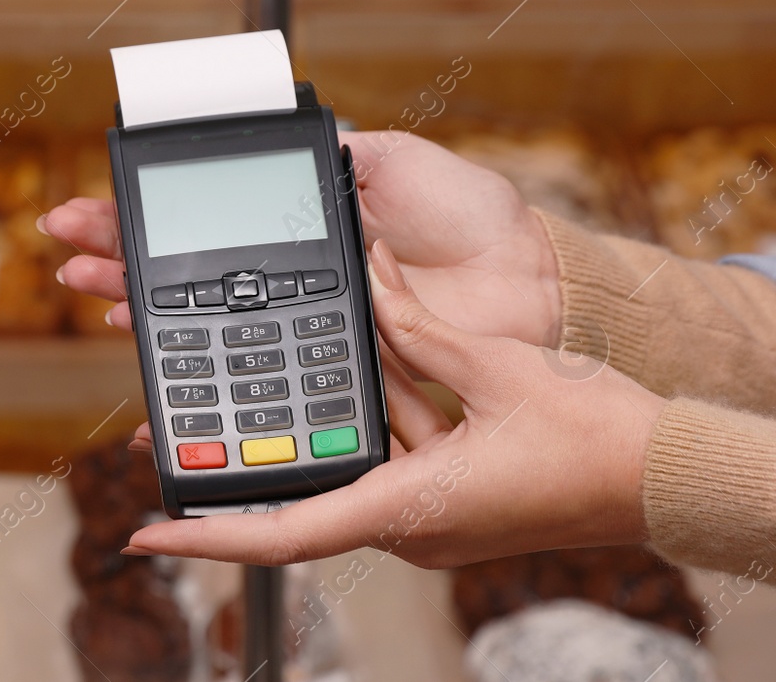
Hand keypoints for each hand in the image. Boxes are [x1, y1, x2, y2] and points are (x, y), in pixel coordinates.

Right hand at [38, 131, 560, 347]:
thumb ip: (337, 152)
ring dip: (136, 307)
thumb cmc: (469, 218)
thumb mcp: (393, 159)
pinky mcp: (323, 368)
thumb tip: (277, 137)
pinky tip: (150, 357)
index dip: (145, 215)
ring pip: (198, 323)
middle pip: (181, 271)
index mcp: (297, 227)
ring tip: (90, 289)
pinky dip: (192, 370)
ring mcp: (298, 325)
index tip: (92, 209)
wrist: (527, 284)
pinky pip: (248, 371)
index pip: (202, 219)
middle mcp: (286, 278)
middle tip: (65, 246)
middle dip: (117, 256)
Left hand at [120, 240, 662, 568]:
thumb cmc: (596, 442)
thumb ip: (418, 324)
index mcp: (408, 509)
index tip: (146, 531)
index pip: (283, 534)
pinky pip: (388, 455)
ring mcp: (428, 513)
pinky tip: (356, 364)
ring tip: (259, 384)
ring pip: (345, 467)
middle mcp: (408, 523)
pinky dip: (368, 415)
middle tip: (176, 435)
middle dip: (244, 466)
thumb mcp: (496, 366)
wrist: (668, 475)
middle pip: (300, 500)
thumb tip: (365, 279)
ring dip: (313, 427)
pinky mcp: (448, 494)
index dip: (208, 534)